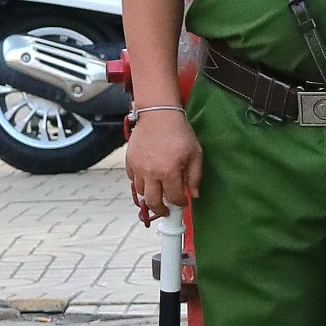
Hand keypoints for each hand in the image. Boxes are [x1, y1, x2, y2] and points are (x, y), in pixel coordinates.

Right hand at [126, 108, 201, 222]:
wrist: (158, 114)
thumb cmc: (179, 132)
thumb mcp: (195, 153)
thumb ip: (195, 176)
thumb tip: (194, 194)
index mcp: (169, 172)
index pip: (174, 197)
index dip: (180, 203)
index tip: (183, 202)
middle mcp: (151, 173)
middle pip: (153, 202)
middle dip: (161, 210)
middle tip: (166, 211)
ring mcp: (138, 168)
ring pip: (140, 193)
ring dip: (150, 196)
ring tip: (157, 194)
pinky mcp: (130, 161)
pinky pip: (132, 180)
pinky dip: (140, 184)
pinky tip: (148, 180)